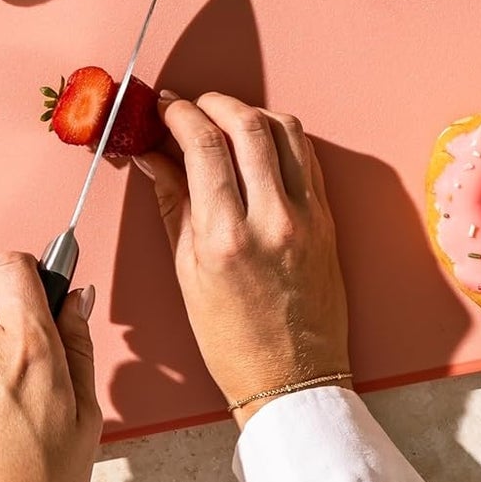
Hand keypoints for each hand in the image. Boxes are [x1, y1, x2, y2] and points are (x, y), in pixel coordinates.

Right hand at [137, 92, 350, 424]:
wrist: (292, 378)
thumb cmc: (232, 339)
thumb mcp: (186, 272)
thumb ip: (172, 202)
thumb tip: (152, 154)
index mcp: (226, 237)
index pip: (202, 145)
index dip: (180, 114)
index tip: (165, 107)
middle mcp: (271, 219)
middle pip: (245, 124)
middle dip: (213, 102)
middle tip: (191, 105)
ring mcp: (306, 216)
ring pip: (284, 129)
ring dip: (250, 111)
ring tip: (224, 118)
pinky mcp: (327, 218)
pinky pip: (307, 155)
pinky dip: (281, 135)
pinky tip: (259, 141)